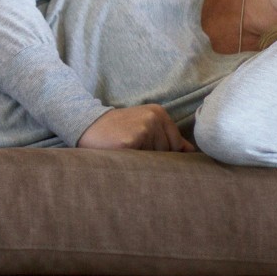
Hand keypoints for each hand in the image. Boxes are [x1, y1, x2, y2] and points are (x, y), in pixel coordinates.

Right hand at [77, 104, 195, 151]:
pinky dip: (132, 163)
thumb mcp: (143, 126)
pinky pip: (142, 162)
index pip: (176, 145)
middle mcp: (154, 117)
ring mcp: (144, 127)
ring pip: (156, 159)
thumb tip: (191, 151)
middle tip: (132, 151)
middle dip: (152, 158)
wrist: (85, 125)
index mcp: (159, 112)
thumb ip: (168, 137)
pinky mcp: (132, 140)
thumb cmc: (116, 131)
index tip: (143, 149)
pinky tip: (121, 154)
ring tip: (126, 152)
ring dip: (142, 162)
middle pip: (168, 153)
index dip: (161, 154)